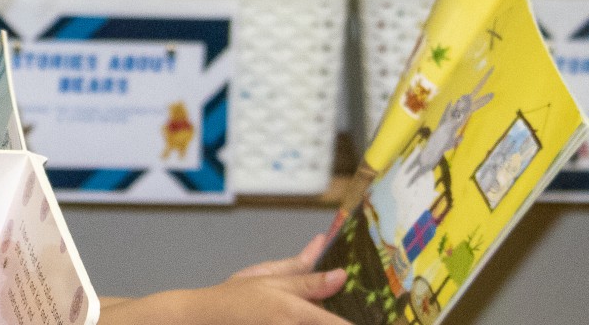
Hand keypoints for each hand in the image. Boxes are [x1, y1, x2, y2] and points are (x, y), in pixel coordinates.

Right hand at [99, 234, 350, 324]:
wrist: (202, 318)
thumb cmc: (233, 298)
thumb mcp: (269, 278)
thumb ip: (306, 275)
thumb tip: (339, 269)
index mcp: (296, 313)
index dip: (364, 323)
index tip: (385, 317)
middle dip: (346, 316)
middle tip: (367, 307)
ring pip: (321, 322)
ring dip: (328, 315)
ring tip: (339, 309)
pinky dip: (316, 318)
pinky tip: (314, 311)